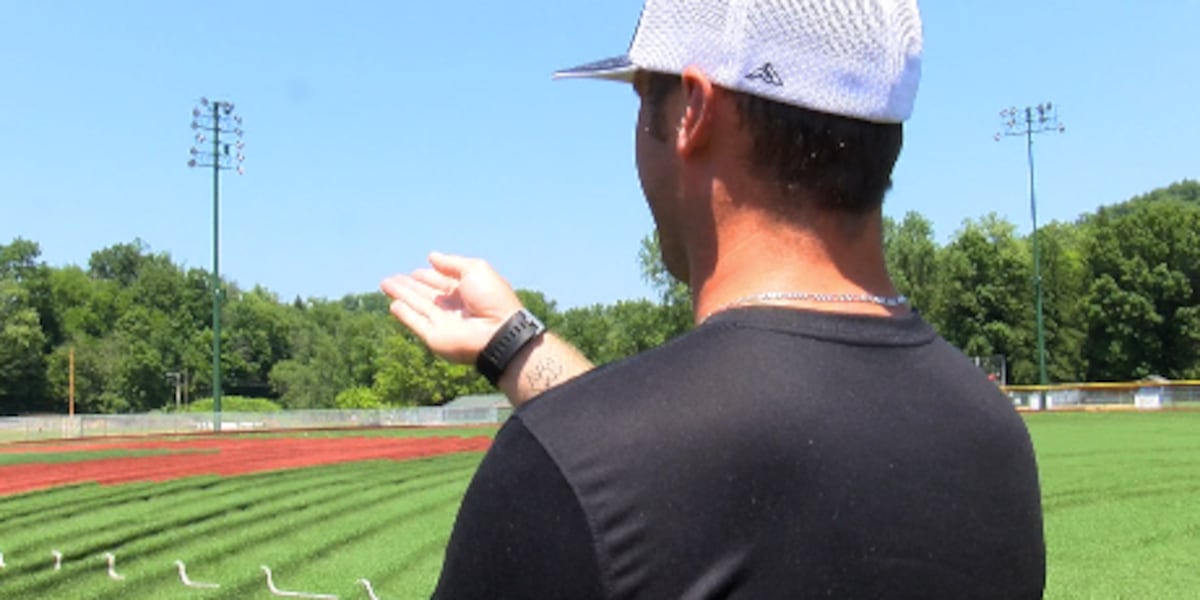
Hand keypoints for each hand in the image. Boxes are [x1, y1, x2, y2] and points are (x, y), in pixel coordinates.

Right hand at [381, 252, 523, 364]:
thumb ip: (452, 263)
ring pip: (416, 305)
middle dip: (408, 285)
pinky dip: (404, 314)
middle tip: (390, 278)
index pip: (441, 282)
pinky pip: (416, 322)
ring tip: (385, 284)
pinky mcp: (433, 337)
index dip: (427, 276)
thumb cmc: (492, 298)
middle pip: (425, 294)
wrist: (498, 331)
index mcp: (466, 291)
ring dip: (401, 295)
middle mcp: (452, 307)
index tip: (415, 271)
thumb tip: (431, 256)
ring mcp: (442, 322)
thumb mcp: (475, 270)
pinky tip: (393, 304)